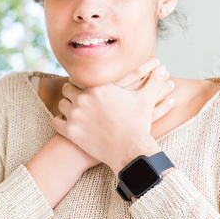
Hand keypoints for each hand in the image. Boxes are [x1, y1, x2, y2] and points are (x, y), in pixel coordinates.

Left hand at [51, 58, 176, 173]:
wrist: (131, 149)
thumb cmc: (138, 124)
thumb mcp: (146, 100)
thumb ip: (153, 81)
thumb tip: (163, 69)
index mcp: (99, 86)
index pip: (80, 77)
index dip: (81, 81)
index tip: (83, 86)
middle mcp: (84, 98)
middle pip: (67, 89)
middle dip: (72, 93)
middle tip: (76, 98)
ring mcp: (75, 114)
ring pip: (61, 104)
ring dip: (66, 107)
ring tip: (72, 110)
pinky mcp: (70, 131)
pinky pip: (56, 121)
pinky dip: (59, 122)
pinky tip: (65, 123)